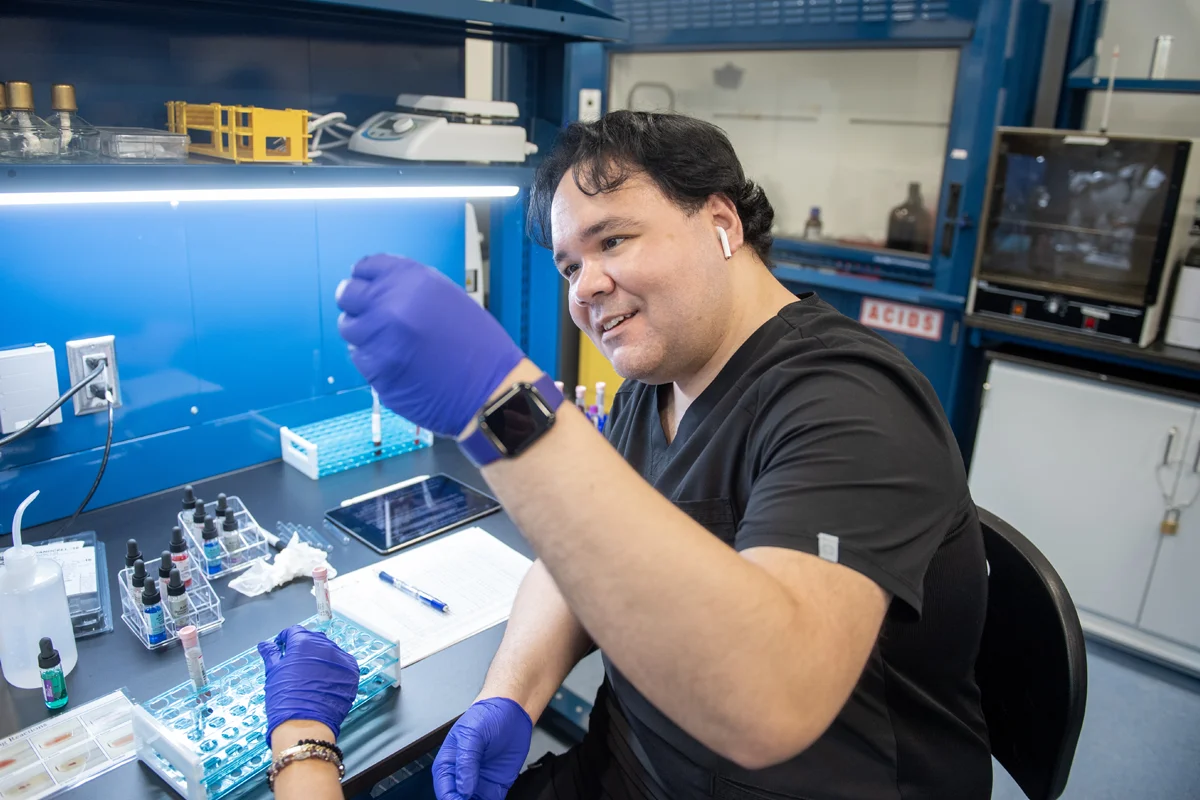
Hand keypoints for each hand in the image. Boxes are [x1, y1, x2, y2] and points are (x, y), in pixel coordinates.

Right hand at [258, 625, 359, 740]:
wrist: (305, 724)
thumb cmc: (284, 698)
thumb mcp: (273, 673)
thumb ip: (271, 655)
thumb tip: (265, 644)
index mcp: (303, 642)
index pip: (294, 632)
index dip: (286, 639)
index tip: (283, 648)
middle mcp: (325, 645)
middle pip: (313, 640)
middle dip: (304, 648)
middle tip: (296, 663)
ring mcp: (340, 658)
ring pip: (329, 651)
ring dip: (320, 658)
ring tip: (311, 675)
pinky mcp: (352, 672)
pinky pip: (343, 664)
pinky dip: (335, 669)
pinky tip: (326, 681)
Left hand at [336, 254, 524, 436]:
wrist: (491, 390)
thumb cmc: (478, 346)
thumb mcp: (448, 299)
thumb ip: (410, 290)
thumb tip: (378, 289)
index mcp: (412, 281)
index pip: (365, 267)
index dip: (366, 279)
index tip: (368, 287)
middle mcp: (391, 304)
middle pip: (348, 294)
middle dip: (357, 304)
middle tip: (372, 316)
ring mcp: (379, 338)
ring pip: (349, 328)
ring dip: (364, 333)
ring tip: (391, 343)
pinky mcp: (375, 370)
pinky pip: (360, 357)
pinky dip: (373, 359)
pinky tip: (398, 363)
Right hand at [433, 697, 532, 799]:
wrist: (512, 711)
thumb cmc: (487, 716)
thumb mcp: (472, 734)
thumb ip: (466, 761)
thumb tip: (463, 787)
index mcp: (449, 763)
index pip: (444, 789)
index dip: (450, 798)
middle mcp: (462, 776)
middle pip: (457, 799)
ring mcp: (479, 782)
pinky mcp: (496, 785)